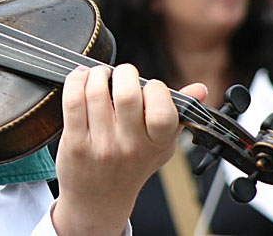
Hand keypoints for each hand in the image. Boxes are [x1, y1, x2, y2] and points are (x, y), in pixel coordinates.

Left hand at [51, 64, 206, 235]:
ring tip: (98, 75)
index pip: (163, 110)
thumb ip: (178, 115)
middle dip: (124, 73)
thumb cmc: (131, 165)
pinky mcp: (75, 143)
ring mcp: (101, 145)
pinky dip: (75, 81)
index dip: (156, 89)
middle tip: (121, 75)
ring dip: (96, 74)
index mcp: (157, 144)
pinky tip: (80, 79)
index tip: (149, 86)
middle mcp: (130, 146)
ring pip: (96, 92)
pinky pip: (73, 102)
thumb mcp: (160, 145)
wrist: (99, 199)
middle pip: (127, 94)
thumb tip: (200, 89)